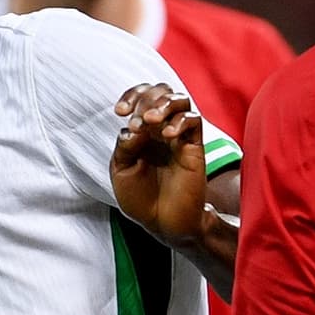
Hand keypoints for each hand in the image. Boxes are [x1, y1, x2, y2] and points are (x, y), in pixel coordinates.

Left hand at [111, 83, 209, 246]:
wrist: (162, 223)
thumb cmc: (140, 199)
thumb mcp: (121, 171)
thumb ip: (126, 146)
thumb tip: (136, 126)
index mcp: (141, 131)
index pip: (141, 96)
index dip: (131, 96)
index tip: (120, 111)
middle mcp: (160, 129)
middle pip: (161, 91)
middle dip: (147, 97)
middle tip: (138, 119)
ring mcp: (179, 137)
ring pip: (180, 100)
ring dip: (164, 104)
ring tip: (151, 120)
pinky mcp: (194, 148)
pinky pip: (194, 121)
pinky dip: (180, 122)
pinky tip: (167, 136)